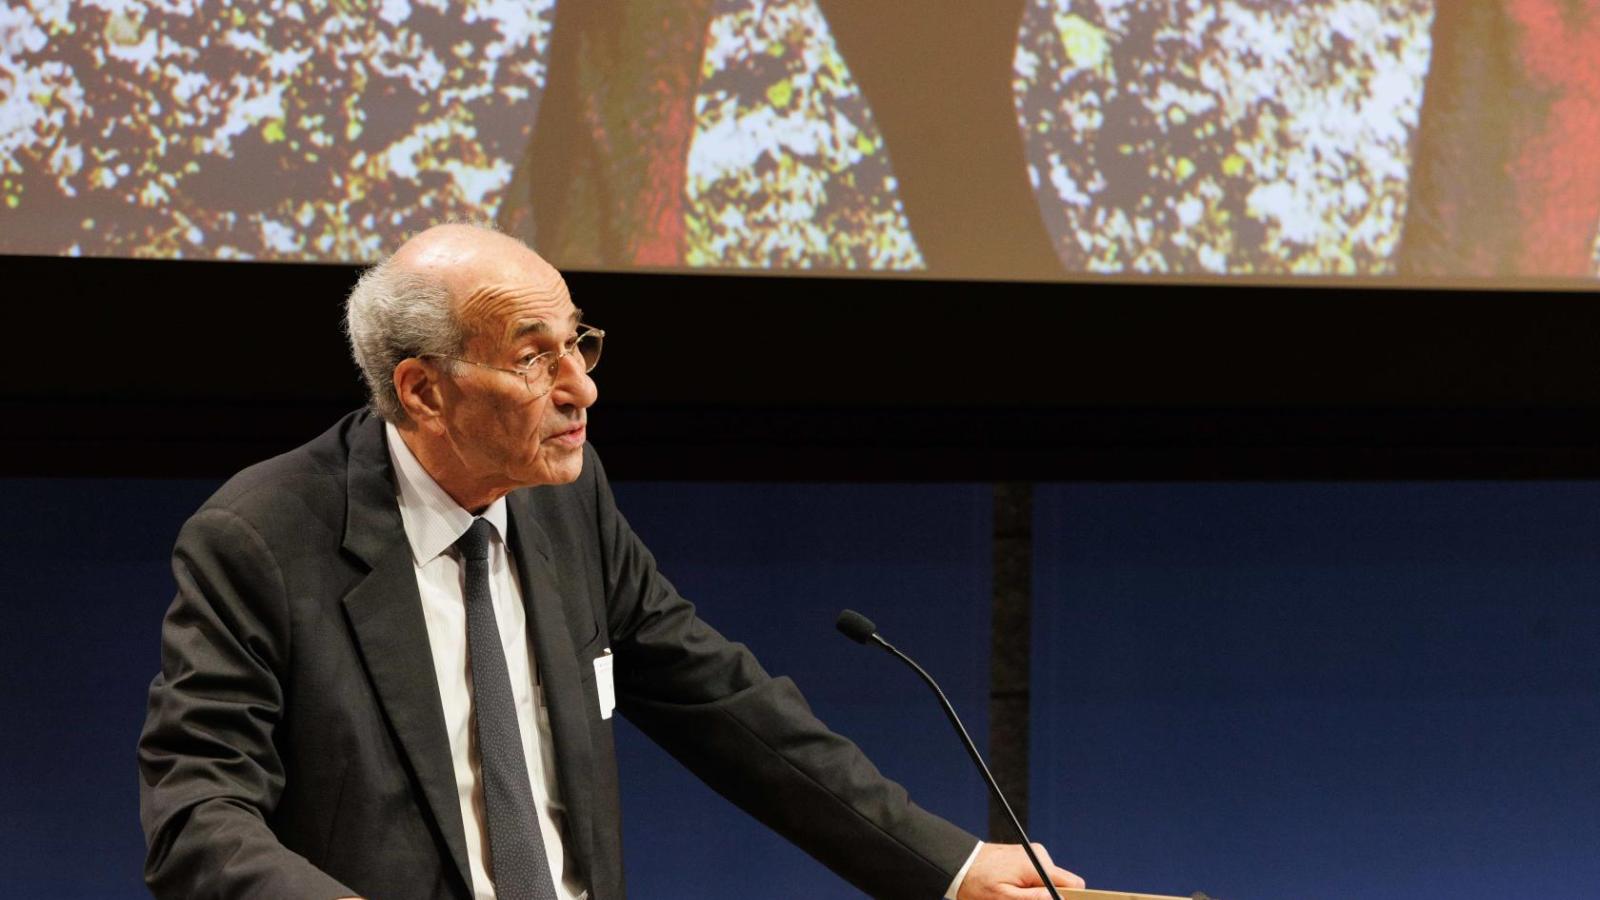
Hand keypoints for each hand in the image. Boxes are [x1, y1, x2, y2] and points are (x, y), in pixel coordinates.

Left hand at [956, 842, 1084, 899]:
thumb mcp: (1004, 898)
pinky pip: (1038, 874)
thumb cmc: (978, 882)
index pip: (1073, 883)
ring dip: (1037, 892)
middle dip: (1048, 897)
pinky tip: (1012, 888)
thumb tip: (1059, 899)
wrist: (961, 863)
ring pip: (1048, 880)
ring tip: (1012, 896)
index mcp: (1036, 866)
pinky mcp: (1026, 856)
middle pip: (1060, 884)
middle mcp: (1039, 856)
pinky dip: (1030, 885)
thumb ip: (1034, 899)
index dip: (1070, 899)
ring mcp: (1032, 854)